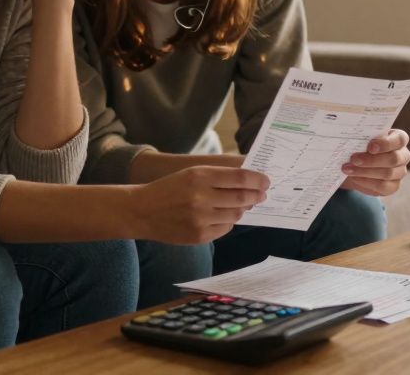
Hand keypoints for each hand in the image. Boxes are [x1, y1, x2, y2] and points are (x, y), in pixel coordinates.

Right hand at [130, 165, 269, 244]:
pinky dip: (228, 221)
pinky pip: (225, 228)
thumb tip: (249, 181)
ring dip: (242, 209)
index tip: (266, 181)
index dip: (257, 179)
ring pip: (235, 214)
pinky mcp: (199, 235)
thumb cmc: (170, 188)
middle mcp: (201, 197)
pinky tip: (223, 215)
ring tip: (242, 204)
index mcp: (200, 176)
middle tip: (262, 194)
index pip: (240, 177)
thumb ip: (218, 176)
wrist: (143, 211)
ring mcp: (200, 218)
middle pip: (241, 197)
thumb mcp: (191, 173)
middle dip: (256, 195)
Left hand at [340, 129, 409, 195]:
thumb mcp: (361, 138)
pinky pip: (382, 186)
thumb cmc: (360, 146)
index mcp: (398, 139)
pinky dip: (366, 182)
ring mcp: (400, 172)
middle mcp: (403, 155)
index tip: (370, 146)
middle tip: (353, 159)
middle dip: (372, 160)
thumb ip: (363, 136)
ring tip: (348, 169)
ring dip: (365, 171)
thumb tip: (354, 134)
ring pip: (387, 173)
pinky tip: (354, 178)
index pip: (400, 139)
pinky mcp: (393, 186)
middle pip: (394, 159)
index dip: (386, 143)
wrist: (355, 165)